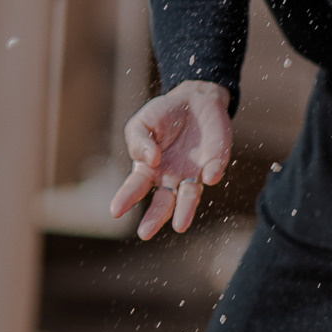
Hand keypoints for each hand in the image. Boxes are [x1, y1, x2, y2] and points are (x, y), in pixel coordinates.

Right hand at [109, 80, 232, 239]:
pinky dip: (213, 174)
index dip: (125, 198)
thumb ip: (139, 141)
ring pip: (190, 196)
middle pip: (164, 202)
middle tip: (145, 233)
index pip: (135, 187)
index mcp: (148, 169)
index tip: (115, 211)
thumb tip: (151, 160)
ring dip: (186, 210)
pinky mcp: (215, 161)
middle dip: (155, 217)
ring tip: (179, 226)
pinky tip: (209, 176)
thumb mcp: (141, 123)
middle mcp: (171, 177)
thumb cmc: (162, 115)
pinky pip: (214, 171)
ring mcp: (194, 172)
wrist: (194, 98)